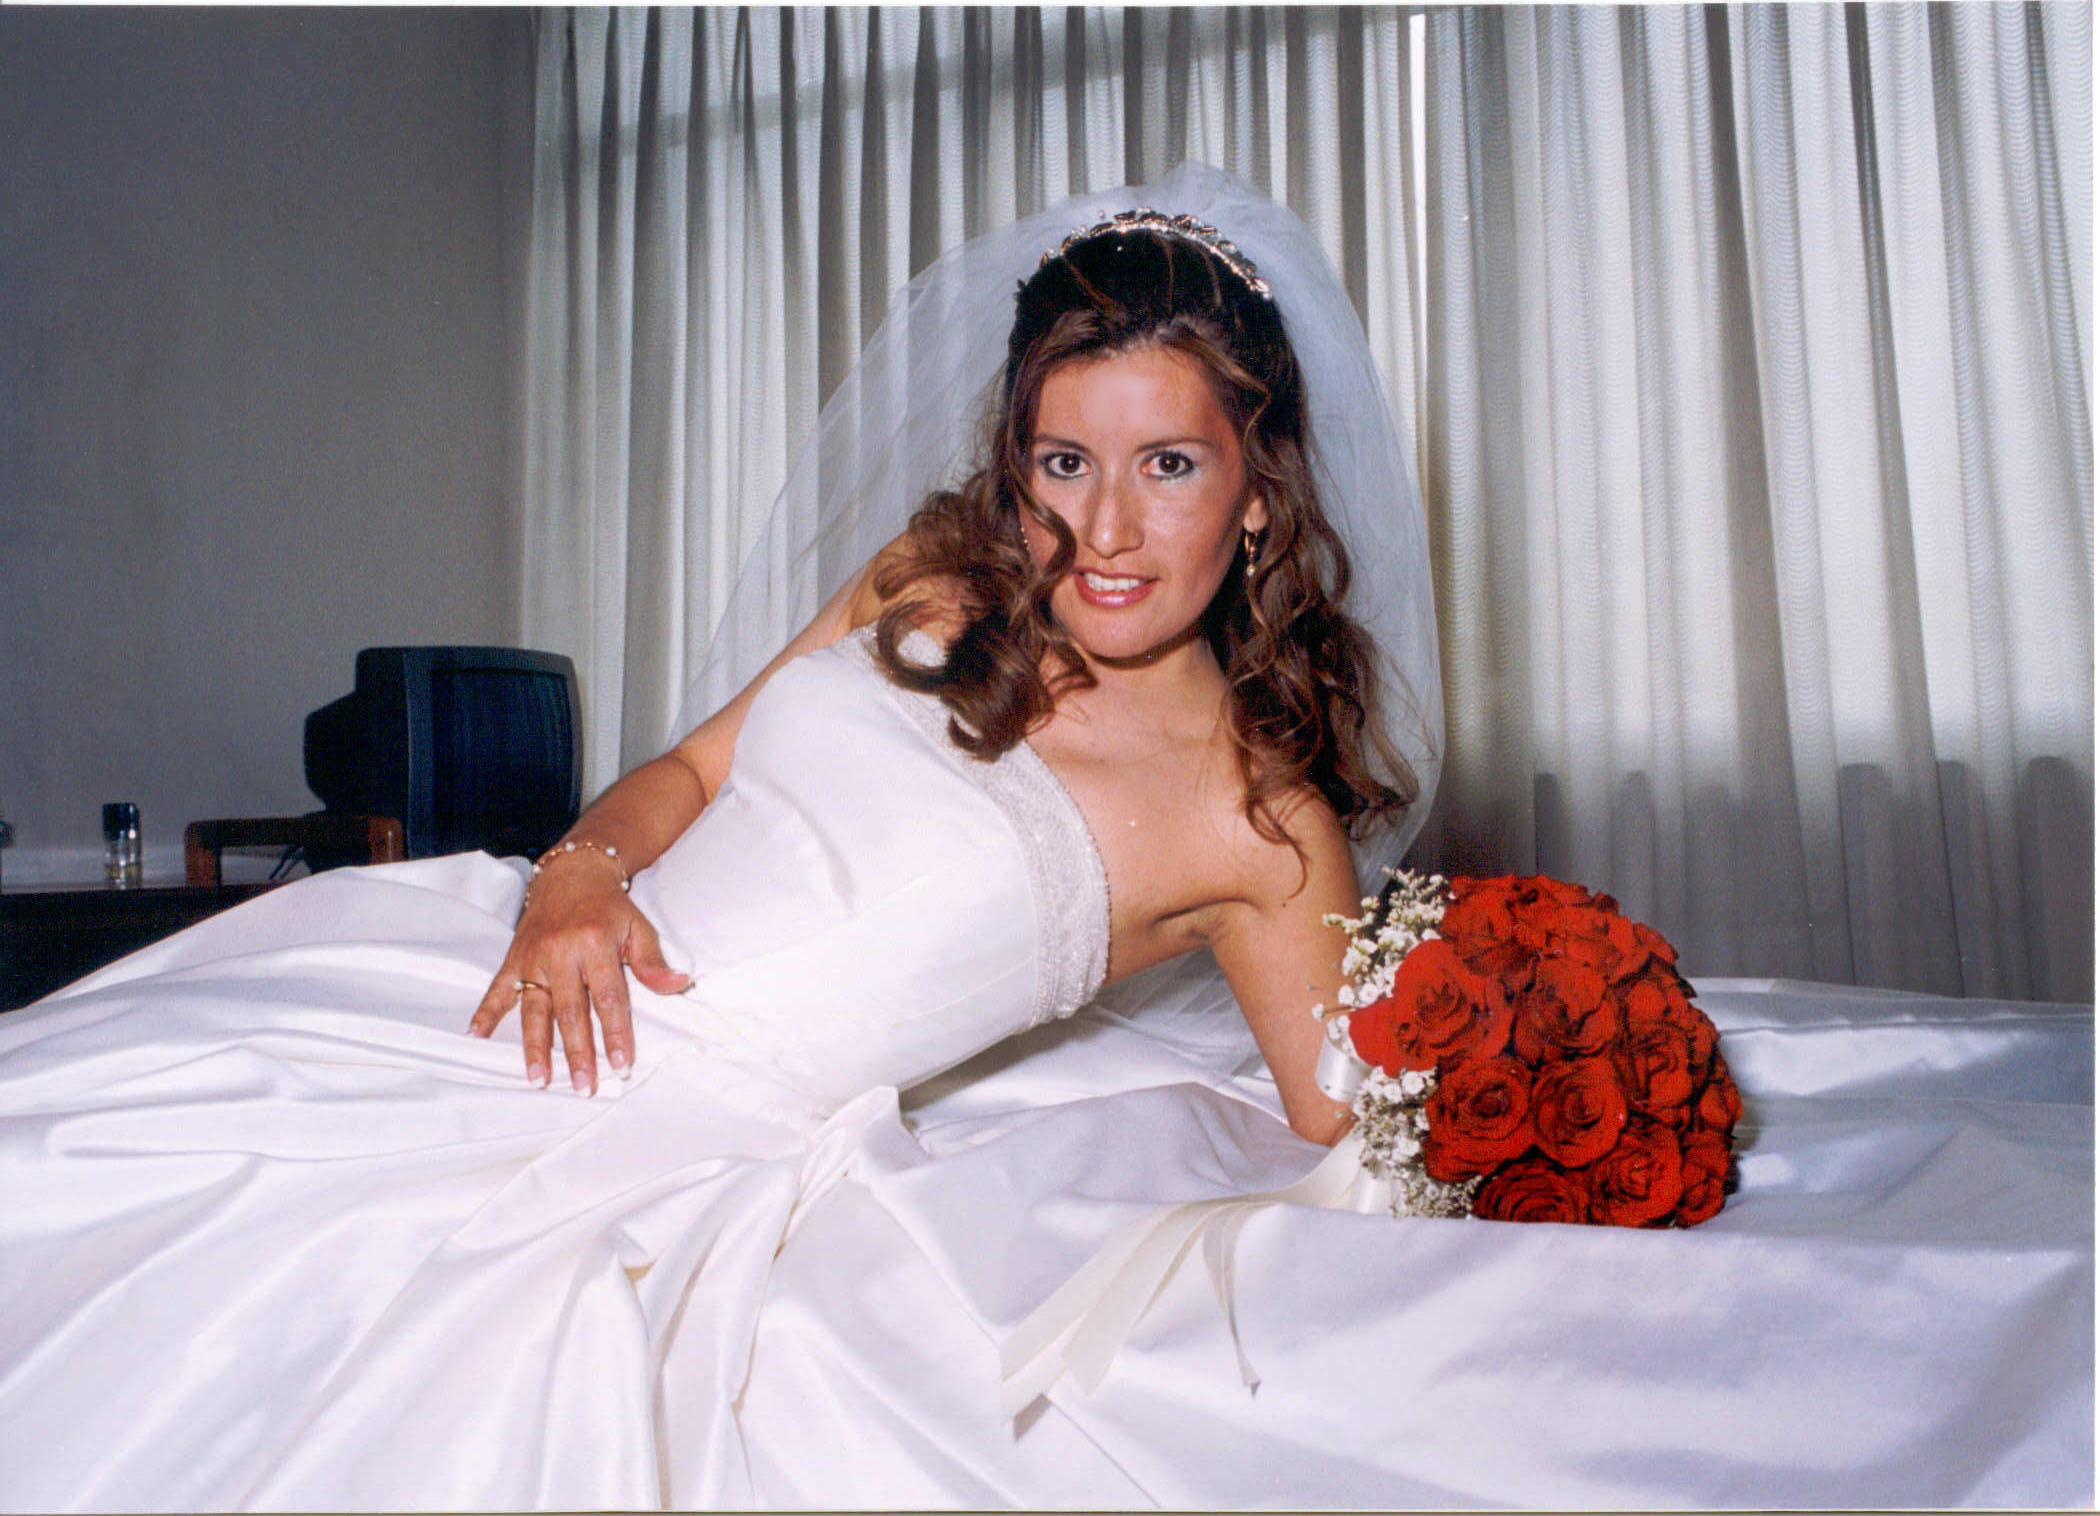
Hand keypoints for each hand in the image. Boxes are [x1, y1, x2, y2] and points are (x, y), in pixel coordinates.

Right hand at [467, 863, 690, 1093]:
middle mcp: (560, 952)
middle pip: (570, 1011)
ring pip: (533, 1009)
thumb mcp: (637, 926)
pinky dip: (485, 1014)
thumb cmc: (610, 907)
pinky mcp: (513, 959)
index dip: (615, 1033)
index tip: (621, 1065)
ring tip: (538, 1079)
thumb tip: (679, 985)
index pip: (608, 998)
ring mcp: (533, 957)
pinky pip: (496, 990)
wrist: (571, 873)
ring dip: (535, 1047)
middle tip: (584, 1086)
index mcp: (595, 944)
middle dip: (577, 1052)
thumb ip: (653, 961)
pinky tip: (475, 1038)